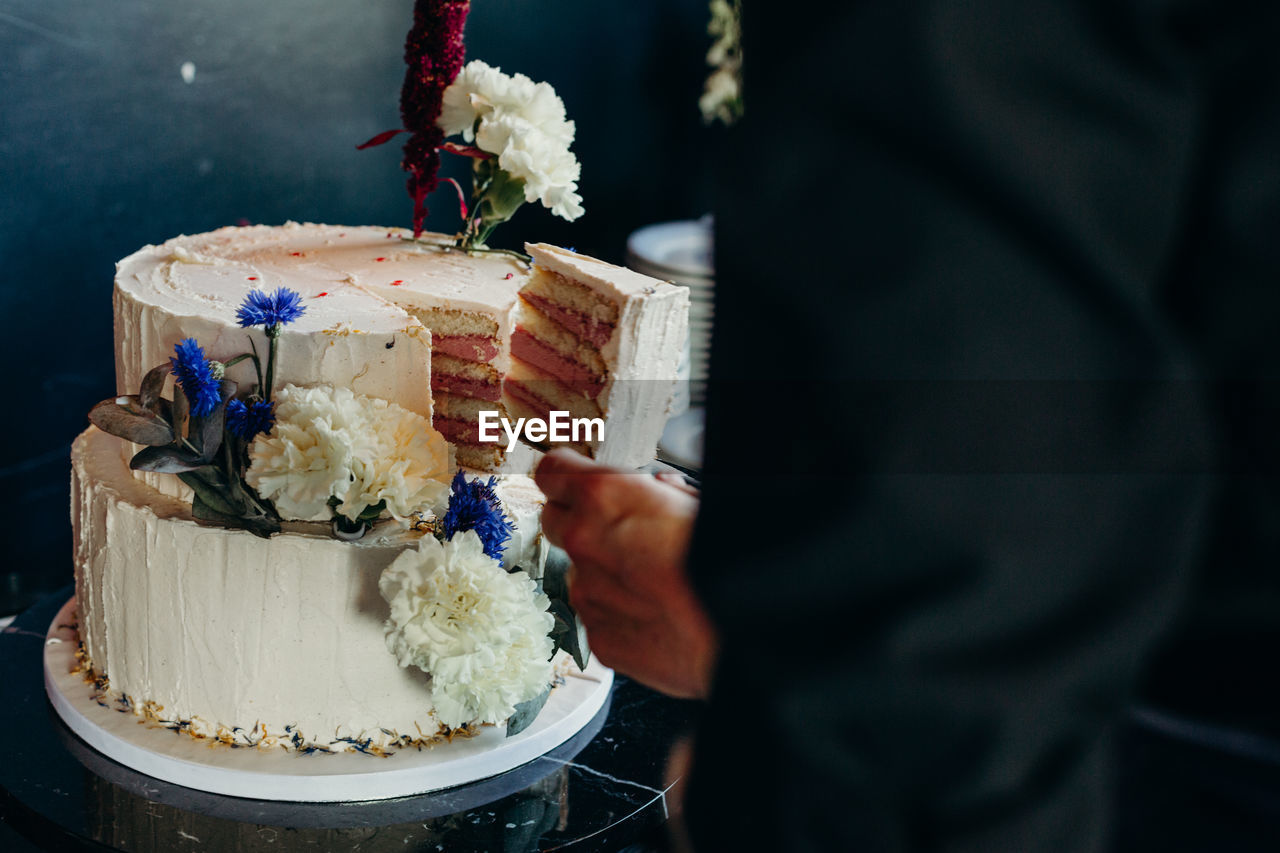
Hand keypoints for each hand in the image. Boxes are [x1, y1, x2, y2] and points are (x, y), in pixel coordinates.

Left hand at [535, 450, 716, 699]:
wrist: (739, 626)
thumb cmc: (724, 562)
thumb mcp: (694, 500)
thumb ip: (659, 493)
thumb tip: (658, 492)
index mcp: (603, 497)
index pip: (551, 473)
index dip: (562, 476)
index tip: (569, 480)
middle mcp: (583, 543)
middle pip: (554, 521)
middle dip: (580, 522)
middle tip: (620, 530)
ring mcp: (588, 594)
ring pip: (580, 575)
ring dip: (606, 574)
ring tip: (655, 582)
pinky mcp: (600, 638)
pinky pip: (600, 618)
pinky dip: (621, 615)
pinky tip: (658, 614)